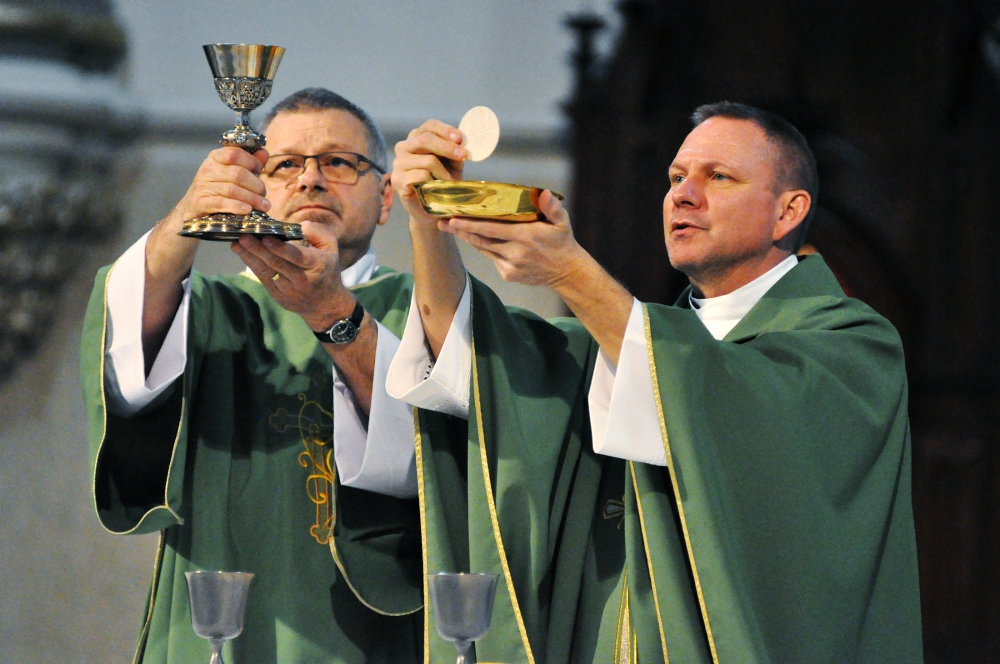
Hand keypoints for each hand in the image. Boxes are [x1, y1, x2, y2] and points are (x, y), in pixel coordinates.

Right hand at [171, 146, 270, 227]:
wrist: (192, 209)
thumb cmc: (217, 190)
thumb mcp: (232, 173)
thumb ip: (249, 163)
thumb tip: (263, 152)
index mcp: (216, 158)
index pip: (234, 153)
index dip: (251, 161)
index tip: (260, 170)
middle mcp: (208, 169)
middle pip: (238, 174)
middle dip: (256, 185)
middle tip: (264, 194)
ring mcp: (202, 186)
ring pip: (232, 190)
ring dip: (252, 198)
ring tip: (263, 205)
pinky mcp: (200, 202)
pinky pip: (221, 203)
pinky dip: (237, 206)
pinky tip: (248, 210)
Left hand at [231, 220, 353, 330]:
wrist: (325, 304)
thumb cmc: (326, 269)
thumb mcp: (331, 248)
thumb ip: (318, 233)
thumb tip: (300, 226)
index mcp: (317, 265)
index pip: (297, 257)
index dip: (280, 248)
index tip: (266, 238)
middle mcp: (302, 279)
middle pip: (277, 263)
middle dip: (258, 249)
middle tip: (243, 236)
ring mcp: (288, 289)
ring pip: (267, 271)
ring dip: (250, 256)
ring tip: (237, 244)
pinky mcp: (278, 295)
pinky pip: (263, 277)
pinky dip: (251, 264)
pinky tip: (241, 252)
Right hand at [391, 119, 466, 224]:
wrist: (432, 209)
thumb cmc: (442, 183)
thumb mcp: (453, 164)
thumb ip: (455, 152)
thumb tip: (462, 141)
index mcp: (417, 138)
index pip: (429, 126)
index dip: (445, 130)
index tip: (460, 139)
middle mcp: (404, 147)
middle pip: (426, 139)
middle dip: (447, 147)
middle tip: (463, 156)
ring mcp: (398, 163)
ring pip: (427, 160)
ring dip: (444, 173)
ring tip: (450, 183)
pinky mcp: (397, 179)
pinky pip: (421, 176)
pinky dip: (434, 183)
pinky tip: (437, 189)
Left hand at [440, 191, 585, 287]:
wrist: (566, 272)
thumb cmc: (562, 242)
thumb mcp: (562, 222)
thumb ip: (552, 208)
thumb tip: (544, 193)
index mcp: (526, 236)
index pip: (492, 228)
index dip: (471, 224)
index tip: (453, 217)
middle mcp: (515, 252)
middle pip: (481, 239)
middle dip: (460, 231)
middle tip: (442, 221)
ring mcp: (510, 266)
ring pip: (483, 249)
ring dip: (467, 238)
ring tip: (450, 227)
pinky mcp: (508, 274)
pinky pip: (491, 258)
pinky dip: (483, 247)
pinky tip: (474, 238)